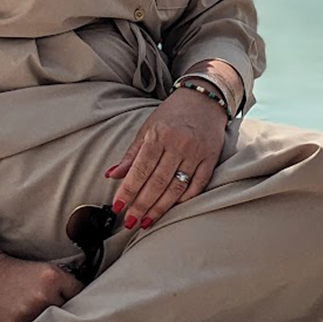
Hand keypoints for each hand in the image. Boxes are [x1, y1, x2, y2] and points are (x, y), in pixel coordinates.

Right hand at [0, 245, 82, 321]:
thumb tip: (84, 299)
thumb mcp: (44, 269)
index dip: (77, 298)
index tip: (75, 301)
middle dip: (64, 313)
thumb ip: (64, 284)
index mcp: (53, 279)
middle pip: (67, 313)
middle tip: (56, 311)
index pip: (80, 294)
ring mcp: (28, 314)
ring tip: (39, 317)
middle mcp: (43, 297)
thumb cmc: (15, 272)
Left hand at [106, 87, 227, 230]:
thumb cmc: (172, 114)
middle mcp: (178, 144)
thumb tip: (112, 175)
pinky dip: (184, 199)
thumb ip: (131, 154)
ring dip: (160, 208)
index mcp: (159, 135)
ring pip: (176, 188)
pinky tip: (171, 209)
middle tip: (130, 222)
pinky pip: (197, 185)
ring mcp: (196, 153)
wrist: (204, 99)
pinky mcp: (210, 159)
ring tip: (146, 222)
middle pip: (157, 183)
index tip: (117, 207)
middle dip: (141, 205)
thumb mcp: (147, 128)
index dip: (128, 191)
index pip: (140, 169)